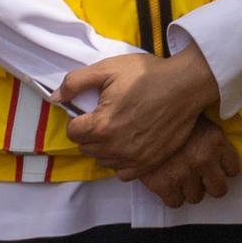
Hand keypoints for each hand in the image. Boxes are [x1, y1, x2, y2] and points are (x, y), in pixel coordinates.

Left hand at [56, 43, 222, 175]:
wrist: (185, 85)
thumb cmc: (147, 74)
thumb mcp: (107, 69)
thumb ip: (75, 82)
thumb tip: (56, 97)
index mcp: (101, 126)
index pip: (73, 132)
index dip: (78, 119)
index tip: (90, 110)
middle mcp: (114, 148)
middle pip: (86, 148)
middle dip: (89, 133)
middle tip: (104, 116)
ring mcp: (133, 158)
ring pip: (103, 161)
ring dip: (104, 148)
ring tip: (116, 129)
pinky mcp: (149, 163)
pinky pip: (123, 173)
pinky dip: (120, 162)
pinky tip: (127, 145)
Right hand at [137, 124, 240, 207]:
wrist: (134, 117)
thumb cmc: (166, 114)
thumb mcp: (194, 117)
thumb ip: (208, 136)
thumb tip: (217, 154)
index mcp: (215, 139)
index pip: (233, 169)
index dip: (222, 169)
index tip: (214, 166)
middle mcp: (203, 157)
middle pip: (218, 189)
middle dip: (209, 184)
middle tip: (198, 177)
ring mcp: (184, 172)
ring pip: (196, 197)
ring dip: (188, 189)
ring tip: (178, 175)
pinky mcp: (164, 183)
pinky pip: (175, 202)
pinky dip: (171, 195)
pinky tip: (166, 181)